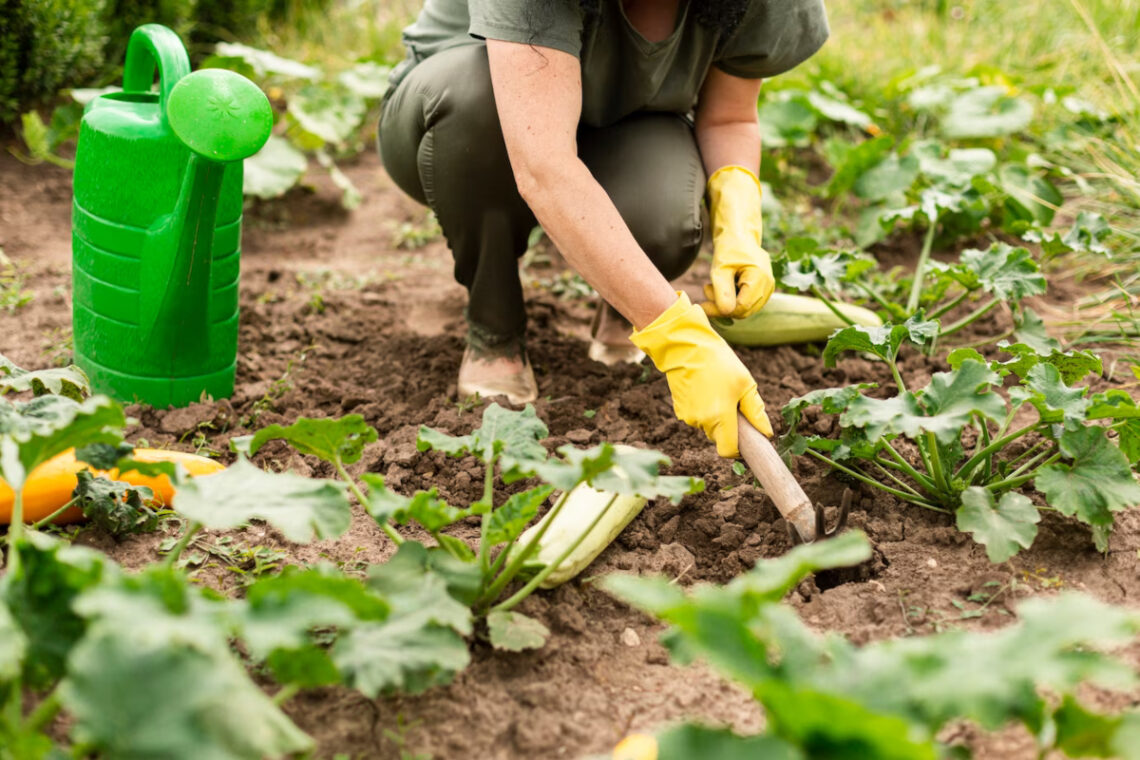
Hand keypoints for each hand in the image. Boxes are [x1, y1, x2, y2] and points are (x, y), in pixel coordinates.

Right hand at [630, 292, 772, 457]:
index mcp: (720, 418)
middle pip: (720, 438)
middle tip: (734, 402)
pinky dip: (703, 410)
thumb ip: (756, 411)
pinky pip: (697, 417)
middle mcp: (702, 422)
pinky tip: (705, 389)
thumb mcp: (745, 383)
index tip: (746, 438)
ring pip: (709, 427)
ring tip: (718, 391)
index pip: (728, 451)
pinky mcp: (679, 410)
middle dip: (729, 427)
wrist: (684, 347)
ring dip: (716, 417)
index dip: (739, 449)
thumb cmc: (718, 362)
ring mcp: (688, 417)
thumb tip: (766, 432)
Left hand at [702, 165, 775, 318]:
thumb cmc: (729, 249)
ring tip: (713, 287)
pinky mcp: (764, 290)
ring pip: (745, 309)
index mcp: (760, 278)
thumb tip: (726, 312)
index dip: (721, 311)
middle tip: (707, 291)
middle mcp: (768, 285)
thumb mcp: (720, 269)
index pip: (741, 308)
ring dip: (726, 302)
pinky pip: (747, 303)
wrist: (740, 236)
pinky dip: (733, 299)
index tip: (703, 305)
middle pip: (744, 311)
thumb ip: (723, 291)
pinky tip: (724, 287)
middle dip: (722, 306)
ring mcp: (768, 288)